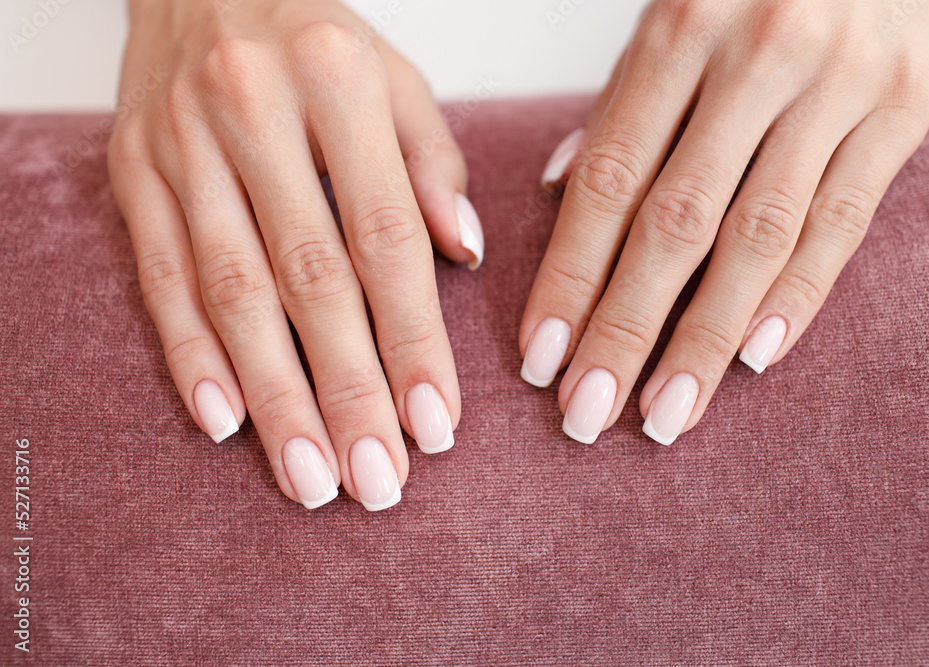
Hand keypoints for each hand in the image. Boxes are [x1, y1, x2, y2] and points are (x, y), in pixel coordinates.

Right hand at [109, 0, 483, 509]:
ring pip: (233, 292)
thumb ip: (433, 163)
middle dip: (347, 391)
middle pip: (309, 280)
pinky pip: (159, 275)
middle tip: (378, 480)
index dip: (412, 338)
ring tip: (311, 476)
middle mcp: (254, 113)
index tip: (437, 423)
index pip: (384, 236)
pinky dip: (190, 354)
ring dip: (274, 396)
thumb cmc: (312, 39)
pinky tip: (223, 422)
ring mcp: (182, 146)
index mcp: (337, 81)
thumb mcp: (393, 76)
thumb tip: (462, 255)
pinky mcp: (132, 172)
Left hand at [520, 0, 928, 443]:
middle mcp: (759, 59)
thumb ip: (621, 106)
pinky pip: (843, 220)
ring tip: (664, 413)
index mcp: (681, 31)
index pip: (610, 180)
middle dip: (625, 329)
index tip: (539, 357)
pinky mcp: (904, 109)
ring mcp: (839, 85)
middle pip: (677, 223)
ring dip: (706, 338)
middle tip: (586, 414)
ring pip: (760, 237)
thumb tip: (560, 192)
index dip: (569, 278)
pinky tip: (754, 360)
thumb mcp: (673, 16)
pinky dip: (798, 296)